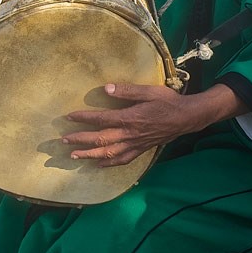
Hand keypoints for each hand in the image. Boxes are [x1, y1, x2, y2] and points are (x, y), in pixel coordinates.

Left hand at [63, 83, 243, 166]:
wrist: (187, 118)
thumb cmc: (168, 101)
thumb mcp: (148, 91)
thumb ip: (126, 90)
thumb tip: (105, 88)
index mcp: (131, 118)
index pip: (102, 119)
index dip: (84, 118)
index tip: (69, 117)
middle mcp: (131, 134)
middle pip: (101, 139)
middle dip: (81, 140)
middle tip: (64, 140)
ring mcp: (136, 144)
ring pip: (109, 153)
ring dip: (90, 155)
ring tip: (74, 156)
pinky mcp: (141, 150)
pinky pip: (123, 160)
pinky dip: (109, 163)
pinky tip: (98, 164)